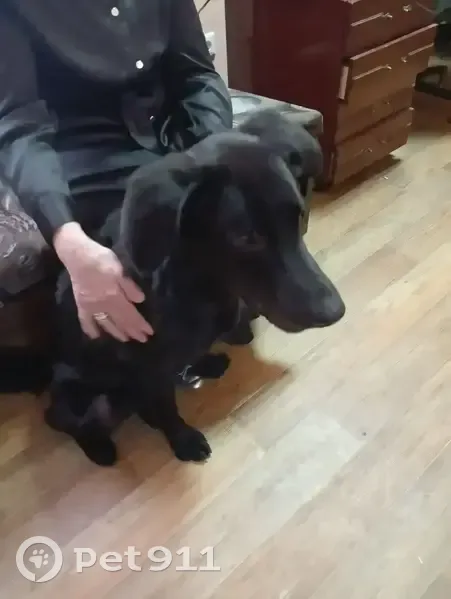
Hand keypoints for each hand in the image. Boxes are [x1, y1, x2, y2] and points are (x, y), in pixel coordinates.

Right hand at [54, 223, 153, 341]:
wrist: (76, 254)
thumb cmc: (101, 259)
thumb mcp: (119, 269)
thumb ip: (129, 286)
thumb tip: (140, 300)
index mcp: (114, 296)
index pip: (130, 315)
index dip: (140, 324)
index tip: (149, 333)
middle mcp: (103, 306)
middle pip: (120, 322)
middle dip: (132, 331)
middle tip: (142, 340)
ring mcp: (90, 306)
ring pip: (105, 324)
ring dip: (116, 333)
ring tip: (125, 339)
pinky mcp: (81, 304)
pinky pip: (85, 321)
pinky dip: (91, 330)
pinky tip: (95, 336)